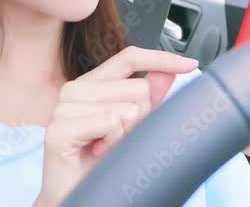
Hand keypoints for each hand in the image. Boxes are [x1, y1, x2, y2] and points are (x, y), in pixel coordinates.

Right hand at [33, 46, 198, 205]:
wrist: (75, 196)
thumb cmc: (100, 163)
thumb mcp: (132, 126)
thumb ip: (149, 97)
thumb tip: (169, 71)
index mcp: (92, 84)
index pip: (130, 57)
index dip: (161, 59)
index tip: (190, 64)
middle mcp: (75, 89)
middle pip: (138, 88)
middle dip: (140, 119)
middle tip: (117, 140)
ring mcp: (63, 107)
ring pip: (128, 108)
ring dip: (125, 135)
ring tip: (105, 148)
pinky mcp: (59, 129)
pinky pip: (110, 123)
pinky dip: (112, 143)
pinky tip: (97, 153)